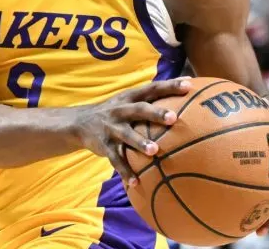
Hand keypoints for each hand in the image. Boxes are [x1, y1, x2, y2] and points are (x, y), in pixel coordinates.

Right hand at [72, 77, 192, 186]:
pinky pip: (116, 160)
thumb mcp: (128, 101)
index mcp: (129, 98)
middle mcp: (120, 111)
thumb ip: (151, 98)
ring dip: (140, 143)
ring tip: (154, 151)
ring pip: (127, 136)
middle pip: (140, 110)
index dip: (169, 86)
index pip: (152, 88)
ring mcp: (112, 128)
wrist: (79, 123)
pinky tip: (135, 183)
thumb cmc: (116, 112)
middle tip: (173, 118)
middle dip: (156, 113)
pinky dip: (125, 171)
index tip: (188, 85)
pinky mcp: (105, 146)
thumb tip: (188, 89)